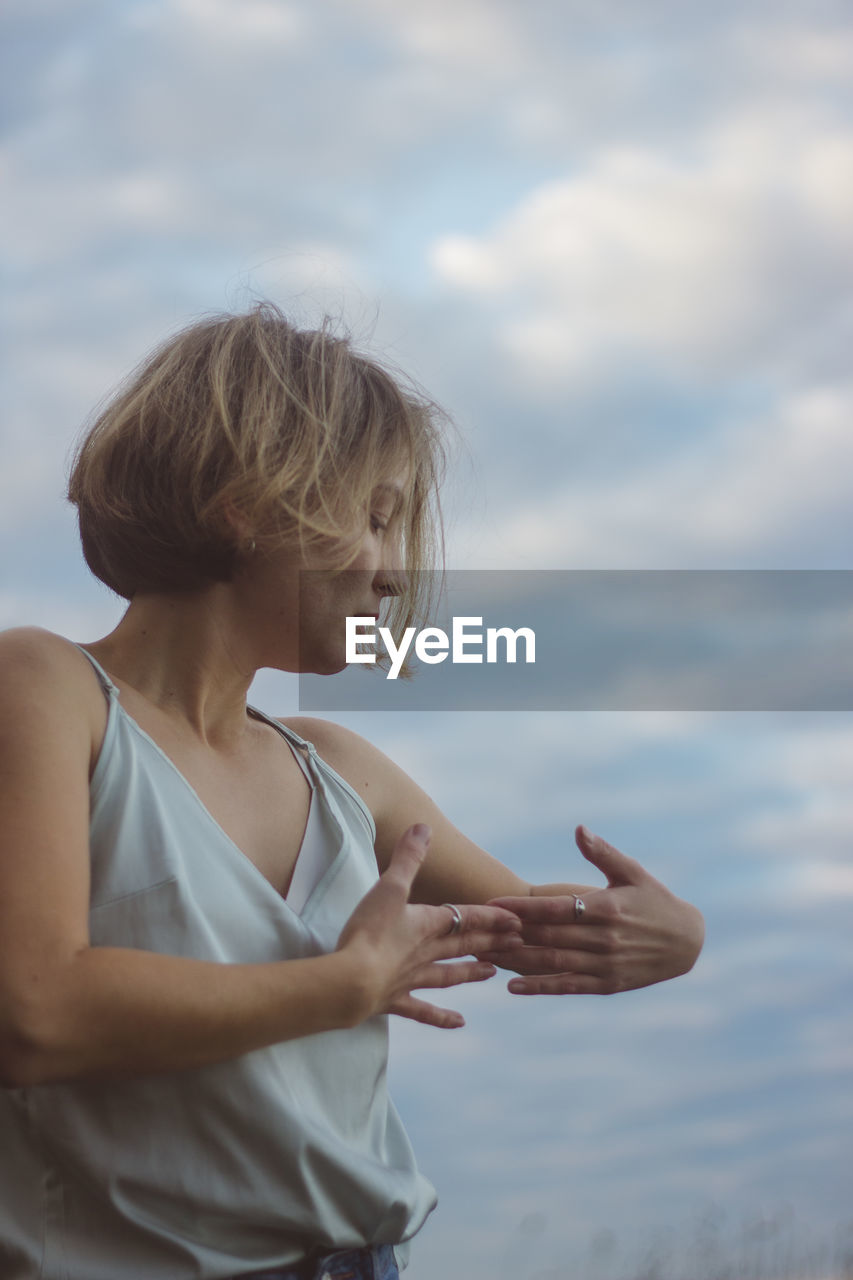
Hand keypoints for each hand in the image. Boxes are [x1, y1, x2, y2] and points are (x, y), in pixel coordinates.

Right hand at [338, 824, 522, 1026]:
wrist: (352, 982)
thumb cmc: (370, 931)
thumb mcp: (388, 886)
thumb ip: (407, 858)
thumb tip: (423, 827)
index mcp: (428, 925)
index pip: (468, 917)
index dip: (492, 916)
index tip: (519, 919)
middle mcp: (426, 952)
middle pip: (464, 944)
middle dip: (491, 941)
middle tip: (518, 942)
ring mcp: (412, 979)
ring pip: (449, 975)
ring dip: (470, 973)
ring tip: (493, 973)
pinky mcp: (395, 1001)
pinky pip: (423, 1010)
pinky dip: (441, 1017)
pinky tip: (460, 1023)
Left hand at [480, 825, 703, 994]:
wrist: (688, 942)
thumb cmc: (656, 900)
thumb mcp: (633, 872)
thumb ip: (603, 853)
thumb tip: (579, 829)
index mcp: (606, 908)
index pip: (555, 908)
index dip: (522, 907)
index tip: (492, 902)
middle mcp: (603, 939)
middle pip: (547, 936)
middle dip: (510, 934)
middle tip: (477, 929)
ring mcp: (605, 965)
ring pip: (553, 963)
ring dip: (517, 960)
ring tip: (486, 954)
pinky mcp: (607, 985)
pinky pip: (568, 987)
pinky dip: (540, 988)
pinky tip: (513, 987)